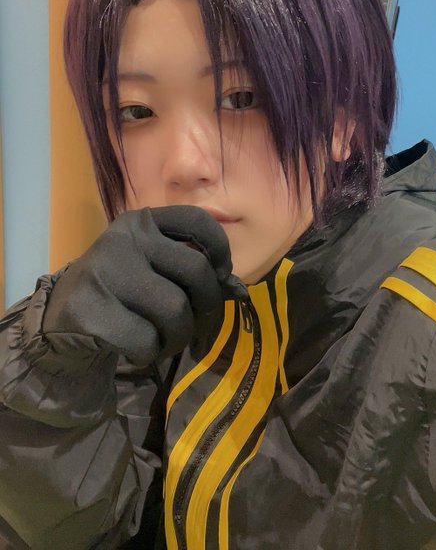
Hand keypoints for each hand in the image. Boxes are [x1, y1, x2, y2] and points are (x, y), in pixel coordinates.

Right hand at [42, 205, 234, 368]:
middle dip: (206, 308)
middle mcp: (124, 239)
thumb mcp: (152, 268)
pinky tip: (135, 347)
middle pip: (197, 272)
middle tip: (196, 326)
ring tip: (162, 340)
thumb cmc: (120, 292)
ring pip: (176, 311)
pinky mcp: (90, 309)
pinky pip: (147, 340)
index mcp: (142, 222)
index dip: (221, 250)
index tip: (221, 276)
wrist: (60, 320)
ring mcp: (105, 272)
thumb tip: (237, 290)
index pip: (198, 220)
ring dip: (178, 337)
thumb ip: (190, 270)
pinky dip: (150, 352)